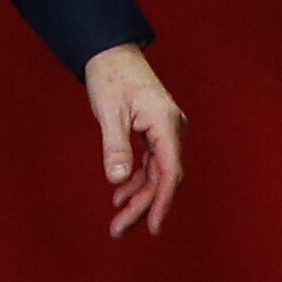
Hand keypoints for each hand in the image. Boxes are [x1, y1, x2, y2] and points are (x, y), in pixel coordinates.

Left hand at [82, 43, 185, 236]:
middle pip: (162, 177)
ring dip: (138, 197)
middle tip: (119, 229)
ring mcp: (165, 131)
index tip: (153, 227)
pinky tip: (121, 195)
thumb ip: (114, 146)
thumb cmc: (112, 76)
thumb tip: (117, 179)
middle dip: (143, 206)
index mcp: (166, 123)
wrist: (112, 51)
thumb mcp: (109, 112)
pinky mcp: (155, 131)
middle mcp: (171, 129)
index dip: (163, 202)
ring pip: (156, 173)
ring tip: (118, 220)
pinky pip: (150, 163)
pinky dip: (136, 180)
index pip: (169, 171)